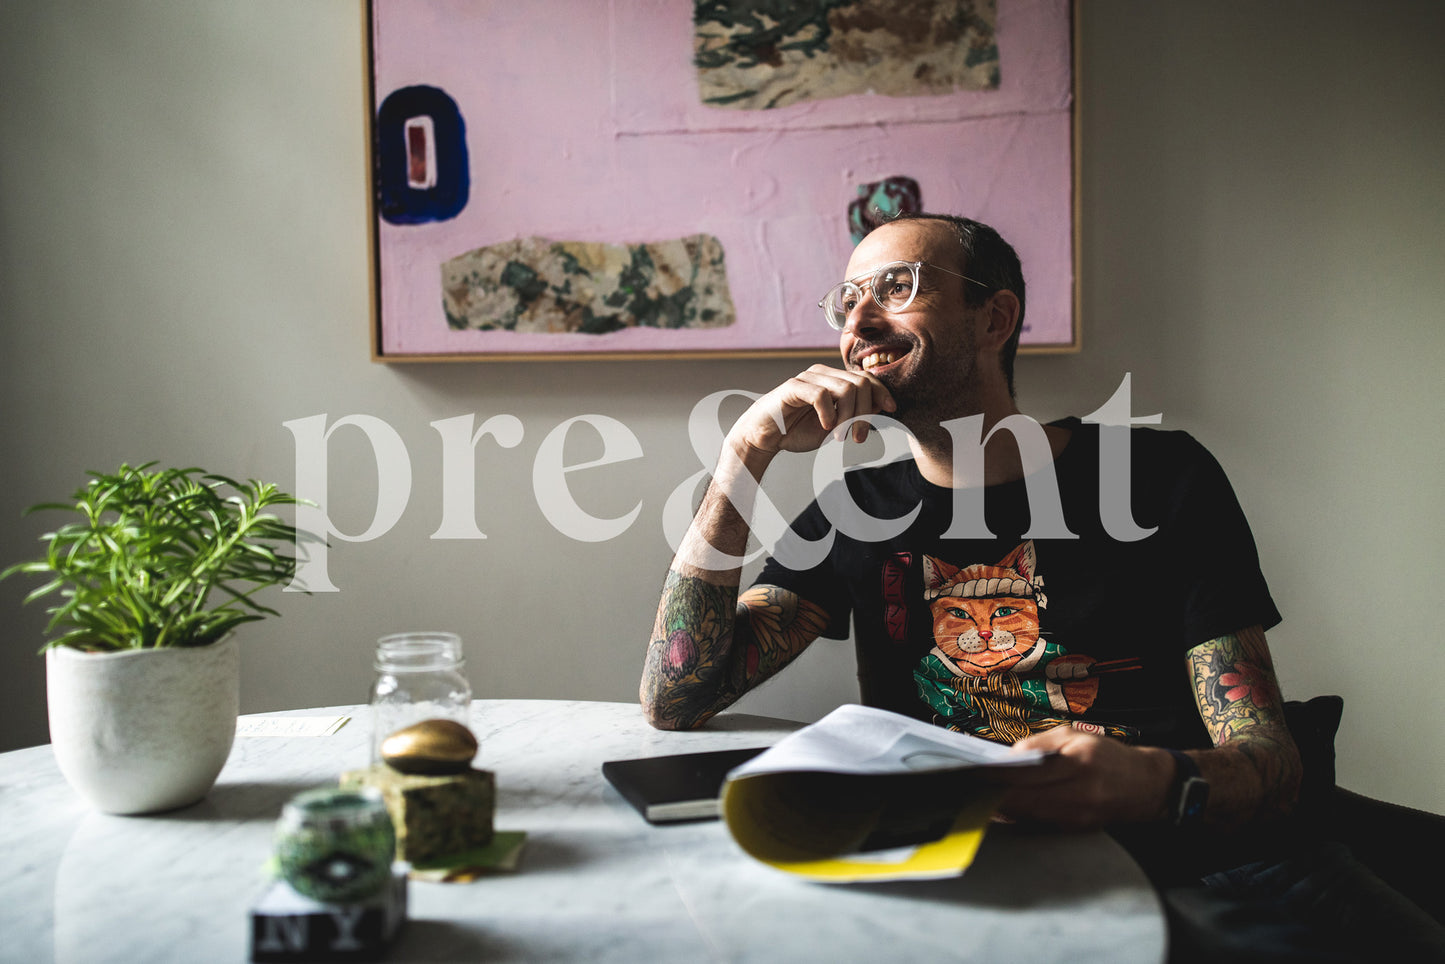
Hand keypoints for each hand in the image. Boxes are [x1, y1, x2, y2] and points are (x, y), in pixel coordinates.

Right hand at [730, 365, 895, 457]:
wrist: (764, 436)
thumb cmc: (797, 430)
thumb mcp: (834, 426)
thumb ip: (855, 415)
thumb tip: (880, 408)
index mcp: (834, 380)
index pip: (866, 377)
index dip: (882, 392)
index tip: (891, 410)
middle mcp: (823, 374)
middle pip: (860, 383)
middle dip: (865, 412)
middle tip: (858, 438)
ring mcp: (808, 378)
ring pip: (845, 389)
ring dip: (849, 417)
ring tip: (841, 437)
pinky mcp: (793, 387)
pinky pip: (820, 395)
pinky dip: (829, 414)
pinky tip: (827, 428)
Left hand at [989, 727, 1174, 830]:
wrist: (1146, 787)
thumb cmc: (1107, 757)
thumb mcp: (1075, 736)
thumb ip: (1039, 744)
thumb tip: (1007, 758)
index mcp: (1077, 765)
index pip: (1027, 774)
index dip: (996, 777)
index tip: (971, 776)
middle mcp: (1078, 795)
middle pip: (1023, 801)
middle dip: (990, 796)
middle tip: (963, 790)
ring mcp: (1076, 818)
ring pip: (1026, 816)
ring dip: (999, 809)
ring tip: (974, 798)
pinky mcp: (1074, 830)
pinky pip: (1037, 825)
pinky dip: (1016, 817)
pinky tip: (997, 810)